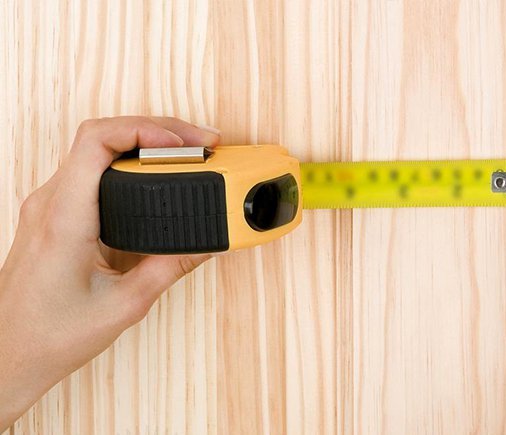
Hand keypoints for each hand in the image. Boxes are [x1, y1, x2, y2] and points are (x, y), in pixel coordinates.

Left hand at [0, 117, 220, 428]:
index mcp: (64, 220)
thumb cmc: (49, 335)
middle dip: (159, 131)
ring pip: (97, 150)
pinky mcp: (54, 214)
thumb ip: (171, 268)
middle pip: (103, 136)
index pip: (97, 142)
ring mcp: (49, 206)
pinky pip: (92, 171)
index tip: (185, 141)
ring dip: (144, 144)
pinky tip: (157, 174)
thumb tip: (208, 242)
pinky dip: (130, 163)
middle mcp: (50, 203)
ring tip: (187, 154)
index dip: (146, 128)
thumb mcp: (125, 305)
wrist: (8, 355)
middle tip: (202, 144)